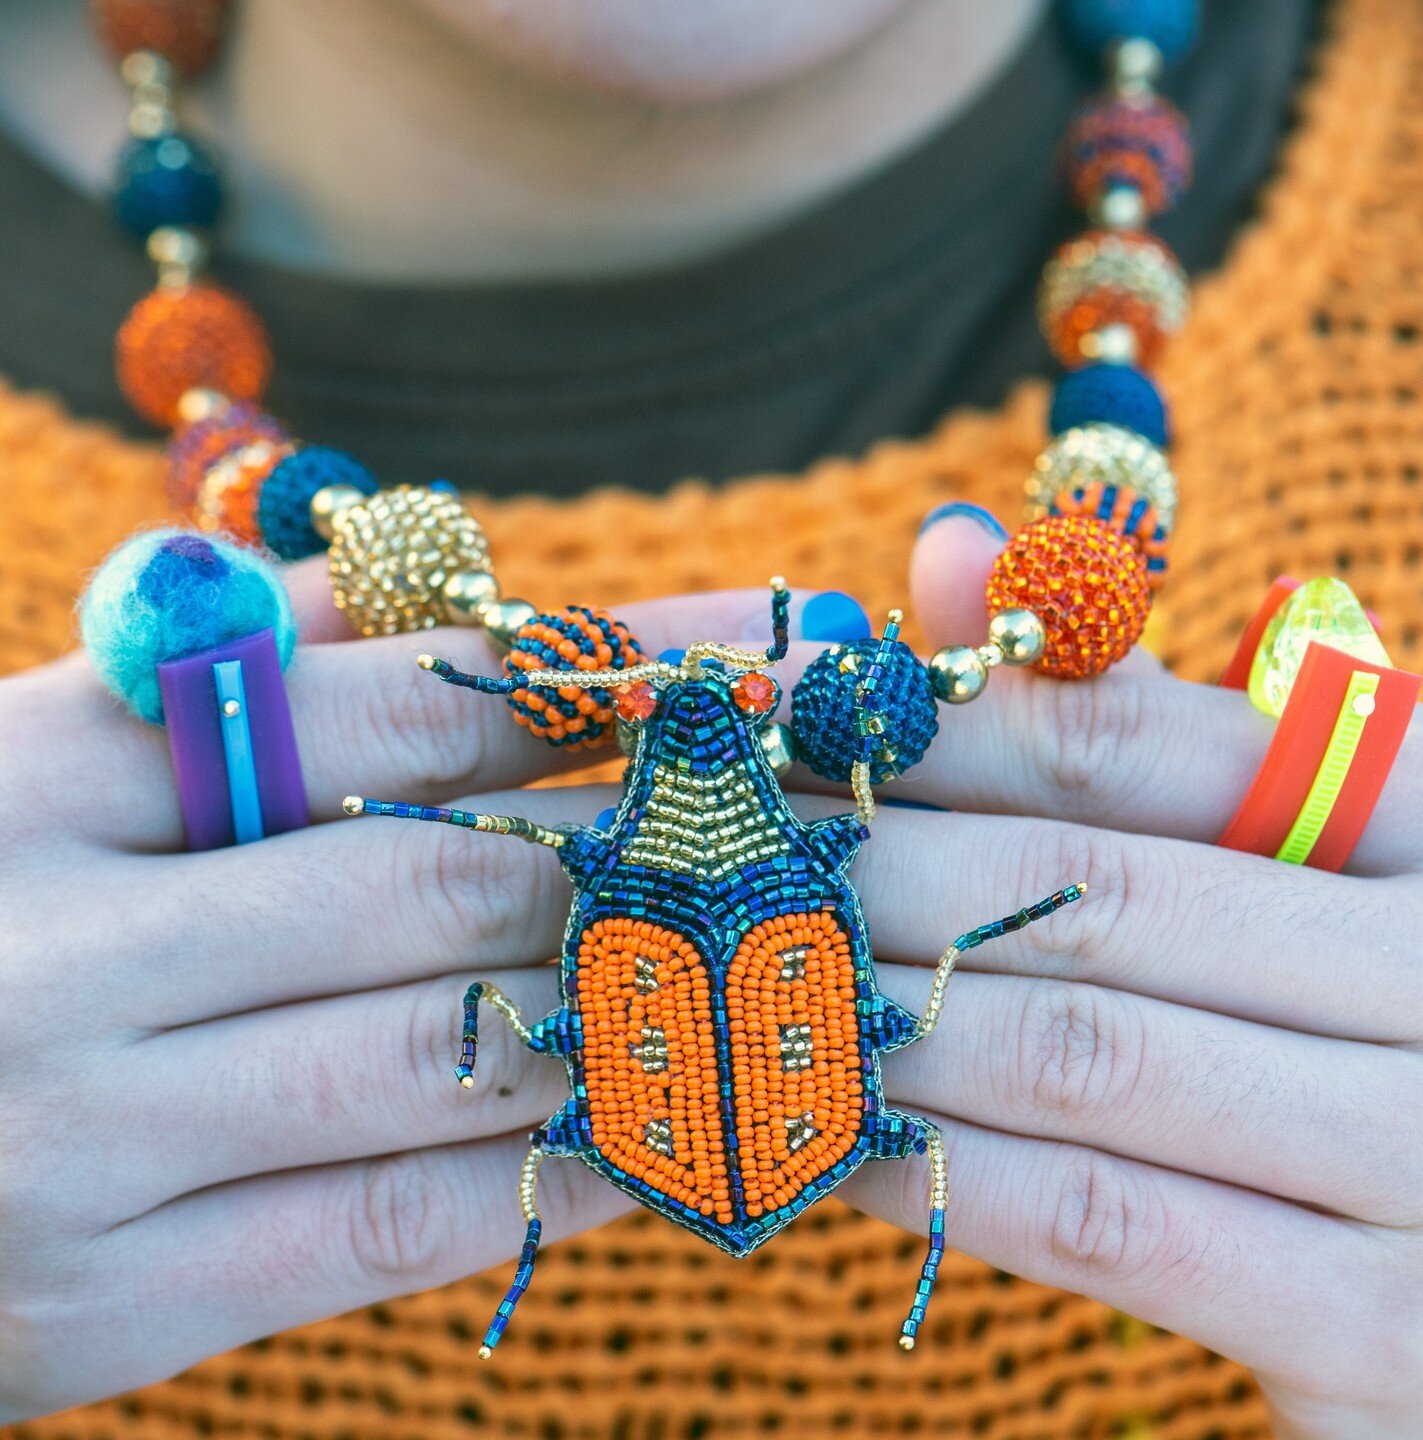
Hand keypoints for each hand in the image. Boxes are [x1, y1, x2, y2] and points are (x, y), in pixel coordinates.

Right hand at [0, 570, 784, 1420]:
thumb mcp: (56, 756)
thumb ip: (253, 666)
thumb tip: (464, 585)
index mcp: (58, 768)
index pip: (404, 698)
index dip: (607, 674)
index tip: (760, 664)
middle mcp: (71, 946)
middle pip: (441, 881)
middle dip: (642, 855)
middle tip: (792, 830)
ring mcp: (86, 1137)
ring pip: (438, 1059)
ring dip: (625, 1016)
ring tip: (765, 974)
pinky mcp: (111, 1302)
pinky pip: (388, 1225)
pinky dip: (548, 1179)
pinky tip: (662, 1137)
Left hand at [818, 511, 1422, 1439]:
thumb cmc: (1358, 1001)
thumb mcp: (1281, 838)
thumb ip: (1128, 708)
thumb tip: (947, 549)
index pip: (1135, 742)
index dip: (938, 729)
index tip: (791, 722)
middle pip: (1090, 897)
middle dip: (879, 875)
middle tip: (726, 864)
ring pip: (1080, 1059)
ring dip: (885, 1021)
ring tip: (746, 992)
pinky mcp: (1382, 1333)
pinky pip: (1103, 1223)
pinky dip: (942, 1174)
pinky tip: (828, 1140)